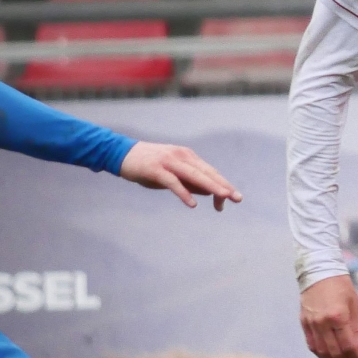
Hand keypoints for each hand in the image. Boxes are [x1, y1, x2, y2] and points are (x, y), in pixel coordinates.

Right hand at [118, 142, 241, 210]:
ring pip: (194, 175)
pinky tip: (193, 204)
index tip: (234, 198)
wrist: (120, 153)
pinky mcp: (155, 169)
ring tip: (224, 197)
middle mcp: (182, 156)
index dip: (223, 185)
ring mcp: (169, 161)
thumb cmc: (148, 166)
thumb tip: (209, 192)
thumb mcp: (172, 174)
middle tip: (237, 198)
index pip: (210, 172)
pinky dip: (184, 193)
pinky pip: (173, 182)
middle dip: (223, 186)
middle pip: (207, 172)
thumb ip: (190, 182)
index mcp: (188, 156)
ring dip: (210, 187)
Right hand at [300, 274, 357, 357]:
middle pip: (334, 352)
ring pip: (321, 352)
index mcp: (338, 317)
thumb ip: (357, 330)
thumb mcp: (355, 306)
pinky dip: (321, 354)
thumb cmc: (341, 287)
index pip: (348, 345)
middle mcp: (322, 323)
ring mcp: (311, 324)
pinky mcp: (304, 323)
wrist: (319, 273)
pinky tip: (330, 356)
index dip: (357, 357)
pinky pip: (311, 344)